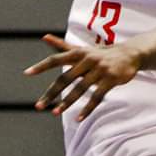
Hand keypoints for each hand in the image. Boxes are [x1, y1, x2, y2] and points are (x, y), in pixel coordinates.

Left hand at [23, 34, 141, 120]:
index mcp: (78, 52)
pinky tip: (78, 118)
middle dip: (51, 93)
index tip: (27, 73)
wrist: (129, 54)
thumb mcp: (82, 49)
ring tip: (54, 113)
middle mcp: (87, 60)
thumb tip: (44, 37)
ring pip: (79, 89)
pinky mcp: (110, 79)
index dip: (41, 66)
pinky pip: (96, 96)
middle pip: (65, 78)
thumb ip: (62, 46)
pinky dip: (87, 108)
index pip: (56, 59)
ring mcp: (99, 70)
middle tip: (38, 106)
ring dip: (66, 103)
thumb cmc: (100, 53)